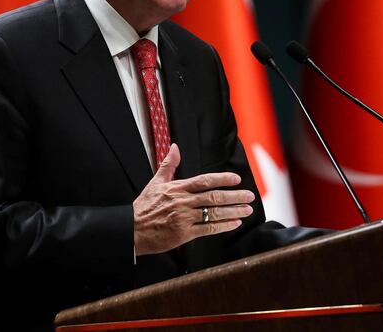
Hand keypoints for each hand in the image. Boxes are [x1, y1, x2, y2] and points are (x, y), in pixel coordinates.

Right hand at [133, 143, 254, 255]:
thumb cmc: (144, 206)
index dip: (222, 179)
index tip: (236, 179)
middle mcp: (183, 202)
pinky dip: (223, 226)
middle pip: (214, 197)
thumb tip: (175, 147)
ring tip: (247, 209)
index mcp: (177, 188)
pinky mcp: (184, 234)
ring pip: (214, 213)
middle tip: (249, 195)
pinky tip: (234, 223)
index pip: (204, 180)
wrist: (132, 229)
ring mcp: (184, 218)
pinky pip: (208, 229)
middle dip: (234, 196)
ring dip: (233, 211)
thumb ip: (168, 164)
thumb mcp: (155, 182)